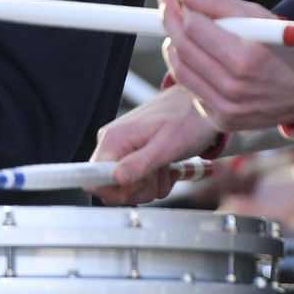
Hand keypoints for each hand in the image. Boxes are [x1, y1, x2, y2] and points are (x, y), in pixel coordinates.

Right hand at [86, 85, 220, 204]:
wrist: (201, 104)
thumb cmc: (188, 118)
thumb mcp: (168, 145)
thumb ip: (141, 163)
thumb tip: (116, 179)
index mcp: (114, 138)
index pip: (92, 176)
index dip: (112, 189)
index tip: (137, 186)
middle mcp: (114, 144)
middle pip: (114, 187)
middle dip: (142, 187)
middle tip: (161, 171)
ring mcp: (124, 151)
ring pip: (130, 188)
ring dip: (155, 184)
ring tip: (168, 163)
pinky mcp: (135, 156)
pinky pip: (141, 183)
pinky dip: (158, 180)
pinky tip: (168, 165)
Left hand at [160, 0, 293, 132]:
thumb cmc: (282, 49)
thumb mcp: (260, 18)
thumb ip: (220, 4)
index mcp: (247, 56)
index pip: (194, 29)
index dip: (180, 11)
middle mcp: (235, 86)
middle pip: (183, 49)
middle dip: (170, 24)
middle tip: (167, 10)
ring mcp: (228, 108)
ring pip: (181, 72)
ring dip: (174, 48)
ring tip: (179, 34)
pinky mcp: (224, 121)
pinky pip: (193, 92)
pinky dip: (190, 73)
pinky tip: (199, 62)